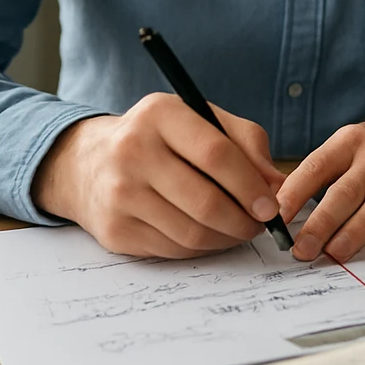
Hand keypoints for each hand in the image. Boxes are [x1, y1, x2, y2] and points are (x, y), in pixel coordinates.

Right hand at [32, 93, 285, 257]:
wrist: (87, 162)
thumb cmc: (160, 138)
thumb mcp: (202, 120)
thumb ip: (246, 143)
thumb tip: (277, 184)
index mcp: (160, 115)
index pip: (217, 154)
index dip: (250, 185)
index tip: (271, 205)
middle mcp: (132, 152)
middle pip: (205, 201)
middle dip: (244, 220)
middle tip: (261, 224)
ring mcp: (118, 194)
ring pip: (191, 233)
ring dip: (226, 238)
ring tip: (240, 229)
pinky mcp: (114, 231)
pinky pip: (173, 249)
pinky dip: (201, 248)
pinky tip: (211, 235)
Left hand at [277, 110, 364, 262]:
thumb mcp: (354, 145)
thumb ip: (321, 172)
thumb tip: (278, 207)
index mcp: (355, 140)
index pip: (318, 167)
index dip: (295, 194)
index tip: (276, 220)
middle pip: (347, 190)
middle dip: (321, 222)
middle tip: (301, 250)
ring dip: (356, 231)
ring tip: (335, 254)